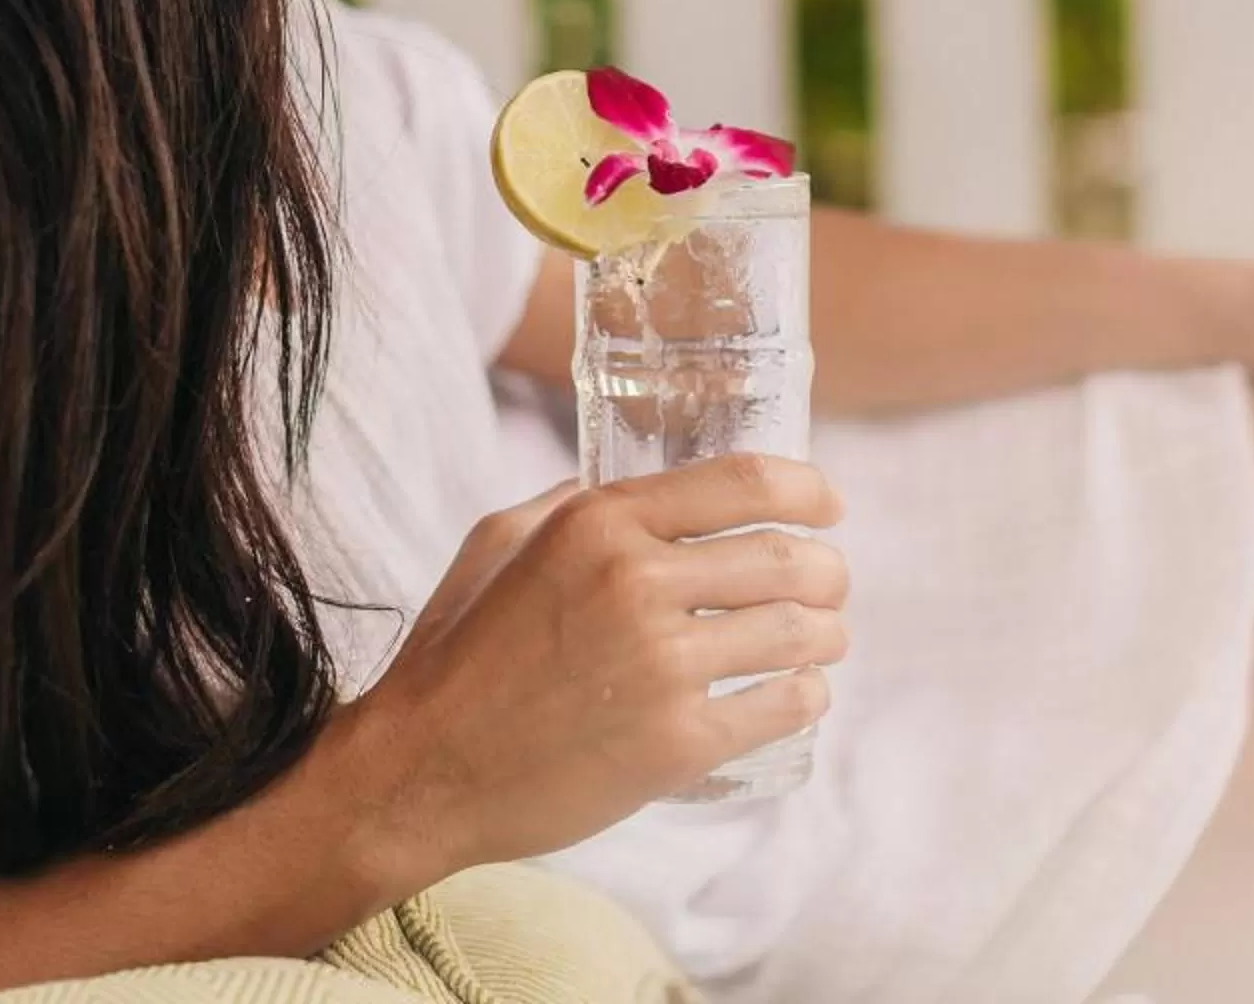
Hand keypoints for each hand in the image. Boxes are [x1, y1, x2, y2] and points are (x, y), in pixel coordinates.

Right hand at [338, 455, 848, 873]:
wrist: (420, 772)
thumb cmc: (454, 658)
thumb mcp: (498, 545)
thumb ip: (570, 502)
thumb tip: (635, 486)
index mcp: (598, 522)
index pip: (744, 482)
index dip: (807, 489)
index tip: (829, 505)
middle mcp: (636, 581)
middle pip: (786, 557)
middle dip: (829, 571)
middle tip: (833, 584)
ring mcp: (662, 665)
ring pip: (797, 633)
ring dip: (828, 635)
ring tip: (825, 640)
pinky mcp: (676, 743)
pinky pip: (782, 706)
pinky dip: (806, 697)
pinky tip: (801, 694)